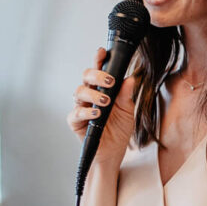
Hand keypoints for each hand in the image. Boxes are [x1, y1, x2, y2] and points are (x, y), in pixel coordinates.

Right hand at [67, 48, 136, 171]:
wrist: (114, 153)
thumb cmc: (119, 130)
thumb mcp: (128, 111)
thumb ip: (127, 95)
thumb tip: (131, 78)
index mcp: (102, 89)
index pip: (99, 70)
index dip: (99, 60)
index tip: (102, 52)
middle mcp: (90, 95)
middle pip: (86, 77)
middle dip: (96, 75)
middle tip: (109, 81)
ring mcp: (81, 107)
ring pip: (79, 92)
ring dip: (93, 94)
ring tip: (106, 102)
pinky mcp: (75, 121)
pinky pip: (76, 113)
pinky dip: (86, 112)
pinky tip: (97, 114)